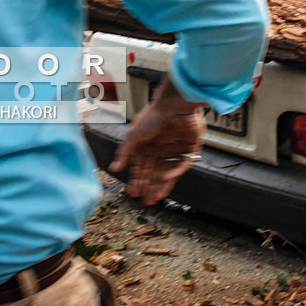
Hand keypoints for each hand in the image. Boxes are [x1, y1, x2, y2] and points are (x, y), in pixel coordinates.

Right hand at [109, 78, 205, 204]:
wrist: (176, 104)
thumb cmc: (153, 116)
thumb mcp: (133, 135)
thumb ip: (124, 153)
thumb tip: (114, 169)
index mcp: (147, 145)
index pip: (141, 167)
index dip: (137, 180)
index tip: (134, 193)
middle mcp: (161, 148)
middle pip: (154, 172)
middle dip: (149, 187)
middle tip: (146, 202)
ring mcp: (176, 148)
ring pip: (168, 171)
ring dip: (162, 185)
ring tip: (155, 198)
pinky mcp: (190, 147)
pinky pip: (182, 163)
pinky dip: (175, 172)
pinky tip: (166, 180)